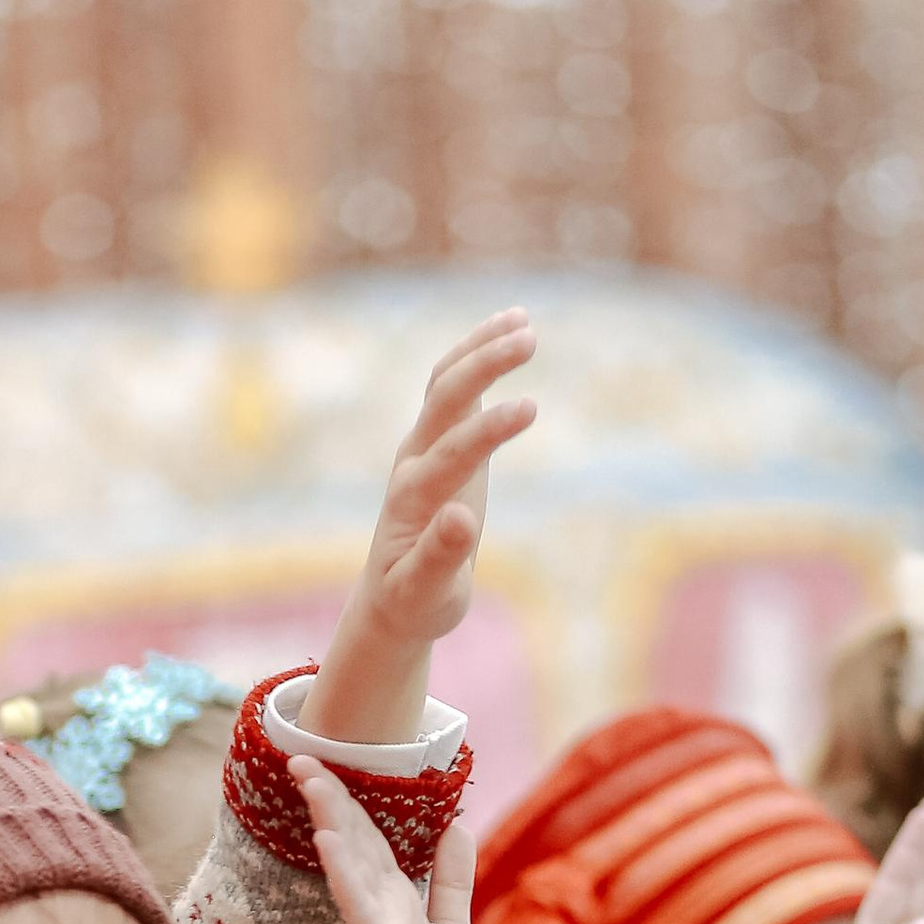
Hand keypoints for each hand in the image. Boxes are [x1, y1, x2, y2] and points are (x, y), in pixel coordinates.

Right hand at [292, 772, 474, 923]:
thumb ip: (451, 879)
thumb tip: (458, 826)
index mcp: (394, 897)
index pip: (370, 837)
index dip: (350, 798)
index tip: (328, 761)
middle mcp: (379, 905)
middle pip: (354, 840)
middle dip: (330, 796)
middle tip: (300, 755)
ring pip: (352, 863)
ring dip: (332, 820)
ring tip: (312, 781)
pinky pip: (360, 905)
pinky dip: (345, 870)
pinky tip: (330, 840)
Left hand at [343, 315, 537, 653]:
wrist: (392, 600)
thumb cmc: (413, 602)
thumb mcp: (425, 593)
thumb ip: (439, 558)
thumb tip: (461, 518)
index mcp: (411, 499)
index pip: (451, 452)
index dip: (488, 429)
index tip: (530, 407)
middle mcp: (413, 463)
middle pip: (443, 399)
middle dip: (483, 366)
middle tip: (530, 339)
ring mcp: (424, 448)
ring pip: (444, 384)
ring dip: (480, 349)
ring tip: (524, 321)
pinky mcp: (440, 444)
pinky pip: (453, 390)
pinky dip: (477, 357)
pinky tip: (509, 332)